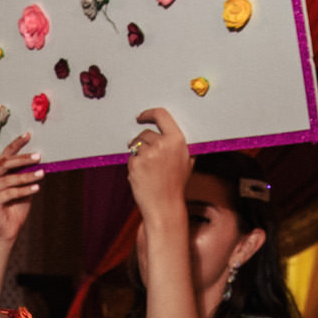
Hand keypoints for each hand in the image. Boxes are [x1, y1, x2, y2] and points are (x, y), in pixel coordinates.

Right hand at [0, 135, 41, 243]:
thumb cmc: (16, 206)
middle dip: (22, 159)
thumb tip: (38, 157)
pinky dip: (25, 190)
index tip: (28, 135)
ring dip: (27, 176)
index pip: (4, 155)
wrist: (9, 229)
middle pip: (4, 164)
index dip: (16, 145)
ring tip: (42, 173)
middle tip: (38, 156)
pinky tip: (36, 188)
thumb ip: (24, 173)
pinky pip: (10, 193)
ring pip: (9, 179)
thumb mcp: (22, 186)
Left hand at [124, 109, 191, 223]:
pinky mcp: (135, 164)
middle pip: (145, 133)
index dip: (149, 113)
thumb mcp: (186, 160)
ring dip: (138, 154)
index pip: (161, 115)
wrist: (165, 204)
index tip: (141, 116)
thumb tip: (167, 129)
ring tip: (149, 170)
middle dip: (144, 143)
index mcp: (177, 140)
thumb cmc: (175, 183)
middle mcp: (162, 144)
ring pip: (136, 145)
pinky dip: (134, 165)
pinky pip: (130, 158)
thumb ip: (178, 143)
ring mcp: (148, 154)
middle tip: (149, 159)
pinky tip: (143, 176)